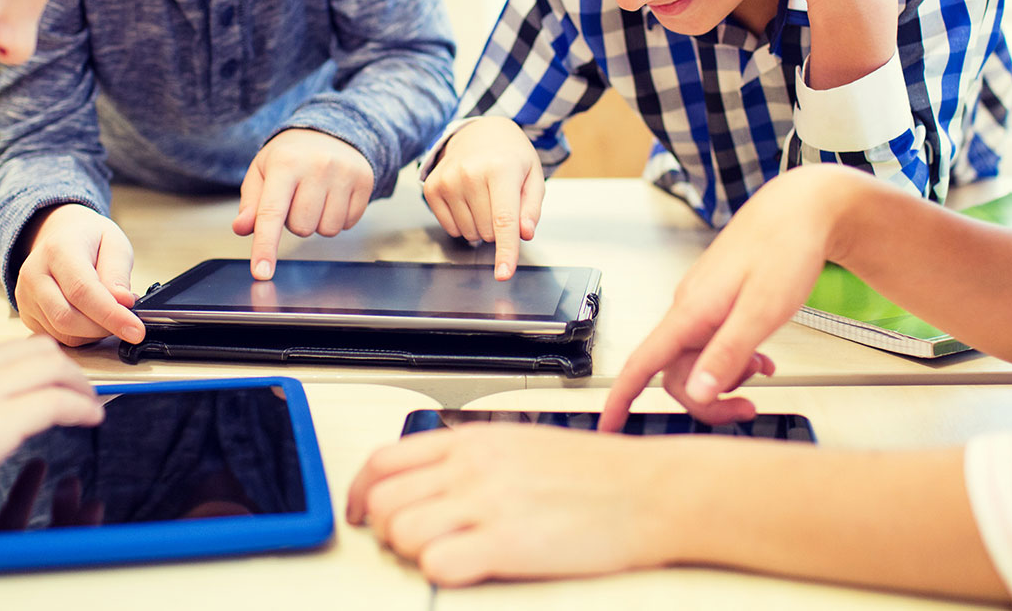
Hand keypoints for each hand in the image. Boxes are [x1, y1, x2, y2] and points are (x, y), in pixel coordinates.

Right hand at [0, 338, 102, 538]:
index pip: (2, 351)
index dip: (31, 365)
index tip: (43, 378)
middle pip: (37, 349)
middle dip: (65, 367)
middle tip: (78, 386)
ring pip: (53, 366)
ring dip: (79, 385)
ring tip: (89, 402)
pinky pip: (55, 403)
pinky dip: (81, 407)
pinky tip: (89, 418)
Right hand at [16, 205, 142, 345]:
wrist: (60, 235)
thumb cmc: (90, 239)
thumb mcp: (114, 243)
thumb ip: (117, 273)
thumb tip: (123, 302)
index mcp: (57, 250)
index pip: (82, 291)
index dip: (111, 315)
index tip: (136, 330)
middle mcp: (35, 274)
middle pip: (67, 318)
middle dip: (104, 327)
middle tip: (128, 320)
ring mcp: (25, 297)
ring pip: (62, 333)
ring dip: (94, 333)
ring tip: (111, 313)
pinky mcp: (27, 314)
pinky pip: (57, 337)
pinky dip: (82, 336)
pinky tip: (93, 318)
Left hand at [233, 129, 374, 278]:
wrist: (331, 131)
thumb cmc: (290, 156)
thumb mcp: (262, 172)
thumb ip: (250, 203)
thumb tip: (242, 228)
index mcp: (285, 163)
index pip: (271, 213)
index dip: (265, 247)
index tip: (261, 272)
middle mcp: (317, 166)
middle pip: (301, 228)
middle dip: (295, 222)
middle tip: (296, 198)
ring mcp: (345, 173)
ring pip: (326, 230)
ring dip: (317, 222)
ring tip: (316, 197)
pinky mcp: (365, 181)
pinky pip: (348, 224)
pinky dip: (337, 218)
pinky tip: (334, 197)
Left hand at [346, 423, 675, 585]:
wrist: (651, 491)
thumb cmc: (597, 474)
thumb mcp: (521, 444)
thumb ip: (470, 458)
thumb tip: (427, 480)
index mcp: (472, 440)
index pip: (382, 461)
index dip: (360, 493)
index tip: (362, 513)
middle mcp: (471, 467)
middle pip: (381, 500)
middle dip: (386, 530)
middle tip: (413, 542)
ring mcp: (487, 503)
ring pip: (398, 532)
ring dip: (412, 553)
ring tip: (446, 554)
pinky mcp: (506, 544)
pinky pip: (436, 564)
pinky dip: (441, 572)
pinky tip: (468, 567)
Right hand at [422, 118, 544, 279]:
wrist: (478, 132)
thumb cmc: (509, 156)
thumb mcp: (532, 176)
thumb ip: (532, 208)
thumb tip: (523, 234)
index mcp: (501, 168)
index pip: (504, 220)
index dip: (506, 250)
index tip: (503, 273)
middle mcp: (470, 173)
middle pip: (488, 231)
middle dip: (499, 227)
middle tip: (500, 201)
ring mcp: (447, 180)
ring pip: (469, 233)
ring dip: (481, 226)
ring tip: (484, 198)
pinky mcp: (431, 187)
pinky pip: (450, 228)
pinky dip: (463, 223)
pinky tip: (468, 200)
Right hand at [600, 165, 872, 430]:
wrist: (799, 208)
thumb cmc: (784, 248)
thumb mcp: (763, 310)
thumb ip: (729, 352)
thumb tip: (700, 392)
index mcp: (691, 310)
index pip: (643, 362)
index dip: (621, 397)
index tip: (607, 427)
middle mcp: (689, 307)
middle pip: (677, 373)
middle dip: (709, 399)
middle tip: (749, 407)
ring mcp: (702, 304)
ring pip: (698, 360)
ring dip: (728, 376)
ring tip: (764, 369)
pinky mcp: (717, 302)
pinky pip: (713, 343)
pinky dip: (735, 359)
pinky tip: (761, 357)